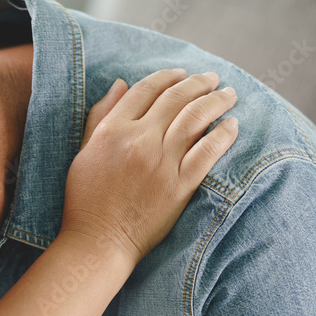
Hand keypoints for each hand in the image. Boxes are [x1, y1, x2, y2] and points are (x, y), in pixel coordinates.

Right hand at [62, 69, 238, 265]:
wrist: (98, 242)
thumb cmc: (85, 200)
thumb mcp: (83, 152)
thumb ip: (100, 116)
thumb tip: (120, 84)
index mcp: (112, 131)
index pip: (145, 90)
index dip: (167, 77)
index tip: (182, 74)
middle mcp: (138, 141)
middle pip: (175, 99)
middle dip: (198, 83)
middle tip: (213, 79)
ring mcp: (161, 163)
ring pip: (196, 118)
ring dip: (216, 101)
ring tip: (229, 94)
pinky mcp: (180, 186)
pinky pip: (208, 152)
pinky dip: (223, 134)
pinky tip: (232, 125)